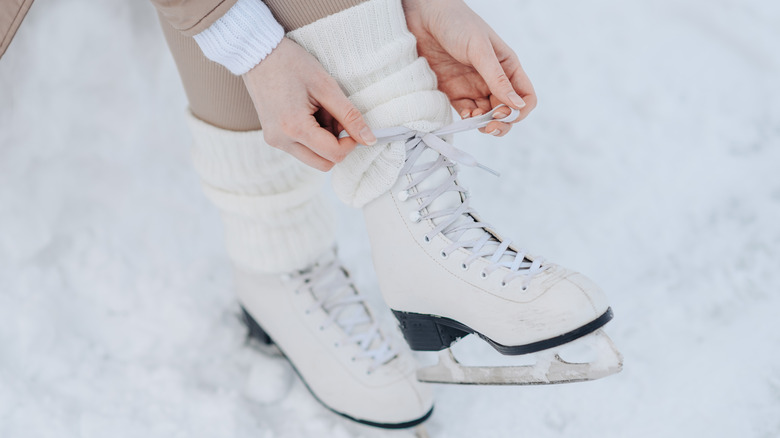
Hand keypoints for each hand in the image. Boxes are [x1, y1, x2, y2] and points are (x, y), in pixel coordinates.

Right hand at [242, 38, 375, 170]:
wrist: (257, 54)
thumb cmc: (291, 64)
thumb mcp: (326, 86)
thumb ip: (350, 116)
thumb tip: (370, 140)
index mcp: (294, 128)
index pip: (334, 154)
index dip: (351, 142)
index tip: (352, 123)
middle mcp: (281, 141)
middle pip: (324, 163)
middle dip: (337, 144)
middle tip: (334, 116)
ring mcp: (275, 141)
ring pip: (314, 158)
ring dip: (324, 141)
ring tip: (319, 111)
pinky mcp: (273, 138)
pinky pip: (302, 149)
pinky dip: (312, 137)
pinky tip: (308, 113)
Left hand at [402, 0, 536, 135]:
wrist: (424, 16)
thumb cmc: (457, 23)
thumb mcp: (480, 50)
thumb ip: (498, 79)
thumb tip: (517, 105)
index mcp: (507, 66)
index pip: (525, 97)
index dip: (520, 111)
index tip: (506, 114)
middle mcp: (493, 80)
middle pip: (507, 111)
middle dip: (502, 123)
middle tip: (490, 126)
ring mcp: (474, 87)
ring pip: (487, 116)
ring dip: (484, 124)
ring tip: (474, 120)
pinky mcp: (454, 92)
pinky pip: (467, 113)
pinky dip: (468, 120)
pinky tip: (465, 116)